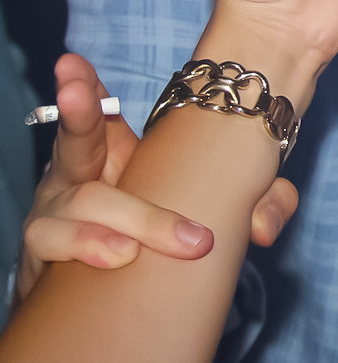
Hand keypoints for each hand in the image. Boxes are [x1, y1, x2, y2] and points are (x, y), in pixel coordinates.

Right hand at [15, 54, 298, 303]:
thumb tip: (266, 227)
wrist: (101, 302)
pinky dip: (88, 246)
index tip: (74, 60)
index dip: (88, 87)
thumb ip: (256, 204)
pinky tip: (117, 255)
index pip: (108, 114)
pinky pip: (54, 242)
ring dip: (124, 214)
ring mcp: (56, 211)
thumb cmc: (159, 239)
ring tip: (139, 239)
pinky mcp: (45, 251)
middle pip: (78, 138)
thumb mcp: (215, 210)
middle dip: (77, 107)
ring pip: (82, 199)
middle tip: (80, 87)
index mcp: (118, 155)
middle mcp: (80, 174)